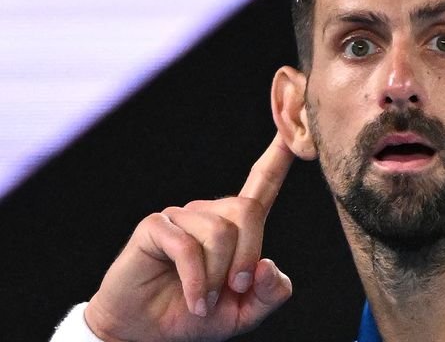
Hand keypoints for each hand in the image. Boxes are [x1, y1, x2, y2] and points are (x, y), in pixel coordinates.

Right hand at [84, 134, 294, 340]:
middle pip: (247, 210)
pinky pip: (188, 247)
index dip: (278, 155)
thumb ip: (270, 292)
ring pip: (219, 232)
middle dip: (247, 256)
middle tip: (235, 289)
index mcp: (236, 226)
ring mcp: (182, 216)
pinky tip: (193, 300)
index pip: (262, 183)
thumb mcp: (245, 312)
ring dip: (216, 277)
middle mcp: (210, 213)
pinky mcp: (156, 226)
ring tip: (203, 299)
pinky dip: (196, 281)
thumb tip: (268, 264)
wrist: (146, 333)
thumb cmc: (197, 316)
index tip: (290, 129)